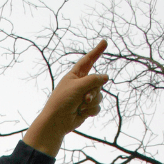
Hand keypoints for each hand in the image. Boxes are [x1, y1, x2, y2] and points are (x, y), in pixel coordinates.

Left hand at [23, 40, 108, 156]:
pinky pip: (97, 107)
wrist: (57, 121)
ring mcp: (84, 96)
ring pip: (100, 95)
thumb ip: (94, 79)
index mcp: (75, 75)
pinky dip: (91, 111)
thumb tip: (106, 77)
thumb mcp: (78, 86)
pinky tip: (82, 113)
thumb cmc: (63, 101)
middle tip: (84, 97)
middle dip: (94, 90)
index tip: (104, 42)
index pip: (88, 61)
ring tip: (80, 106)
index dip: (97, 52)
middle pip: (98, 82)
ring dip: (91, 102)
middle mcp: (81, 84)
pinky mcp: (87, 108)